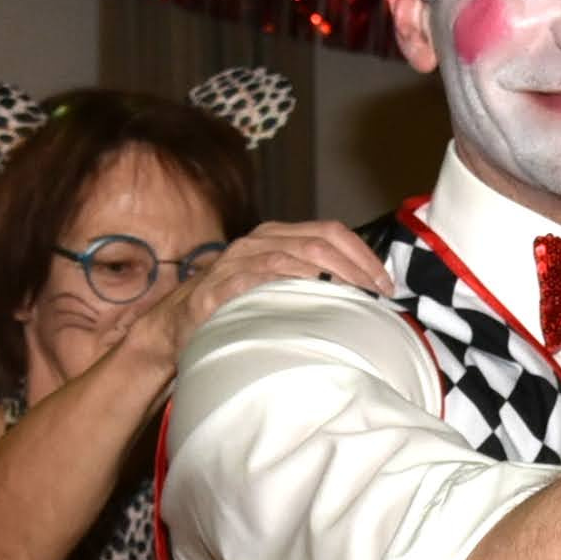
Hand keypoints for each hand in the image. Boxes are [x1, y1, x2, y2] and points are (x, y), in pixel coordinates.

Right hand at [134, 220, 388, 364]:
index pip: (332, 232)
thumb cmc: (233, 311)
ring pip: (297, 255)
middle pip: (321, 241)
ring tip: (354, 299)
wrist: (176, 327)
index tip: (384, 285)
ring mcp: (240, 259)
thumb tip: (360, 296)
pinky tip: (313, 298)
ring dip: (333, 276)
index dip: (363, 256)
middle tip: (376, 297)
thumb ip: (308, 283)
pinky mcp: (223, 283)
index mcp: (277, 237)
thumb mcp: (275, 289)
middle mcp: (260, 240)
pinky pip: (264, 276)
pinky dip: (293, 284)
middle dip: (356, 269)